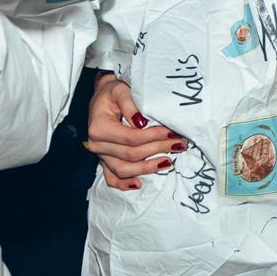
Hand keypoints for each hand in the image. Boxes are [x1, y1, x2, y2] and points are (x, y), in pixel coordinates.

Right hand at [85, 73, 184, 190]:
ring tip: (168, 162)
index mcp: (99, 128)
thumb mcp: (121, 90)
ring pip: (124, 169)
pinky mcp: (104, 160)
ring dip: (147, 168)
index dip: (154, 137)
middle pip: (131, 154)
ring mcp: (100, 155)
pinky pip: (111, 178)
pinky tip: (139, 184)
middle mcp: (97, 144)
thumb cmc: (113, 93)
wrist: (102, 98)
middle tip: (179, 144)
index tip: (173, 132)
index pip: (132, 138)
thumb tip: (142, 123)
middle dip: (158, 149)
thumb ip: (130, 104)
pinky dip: (123, 184)